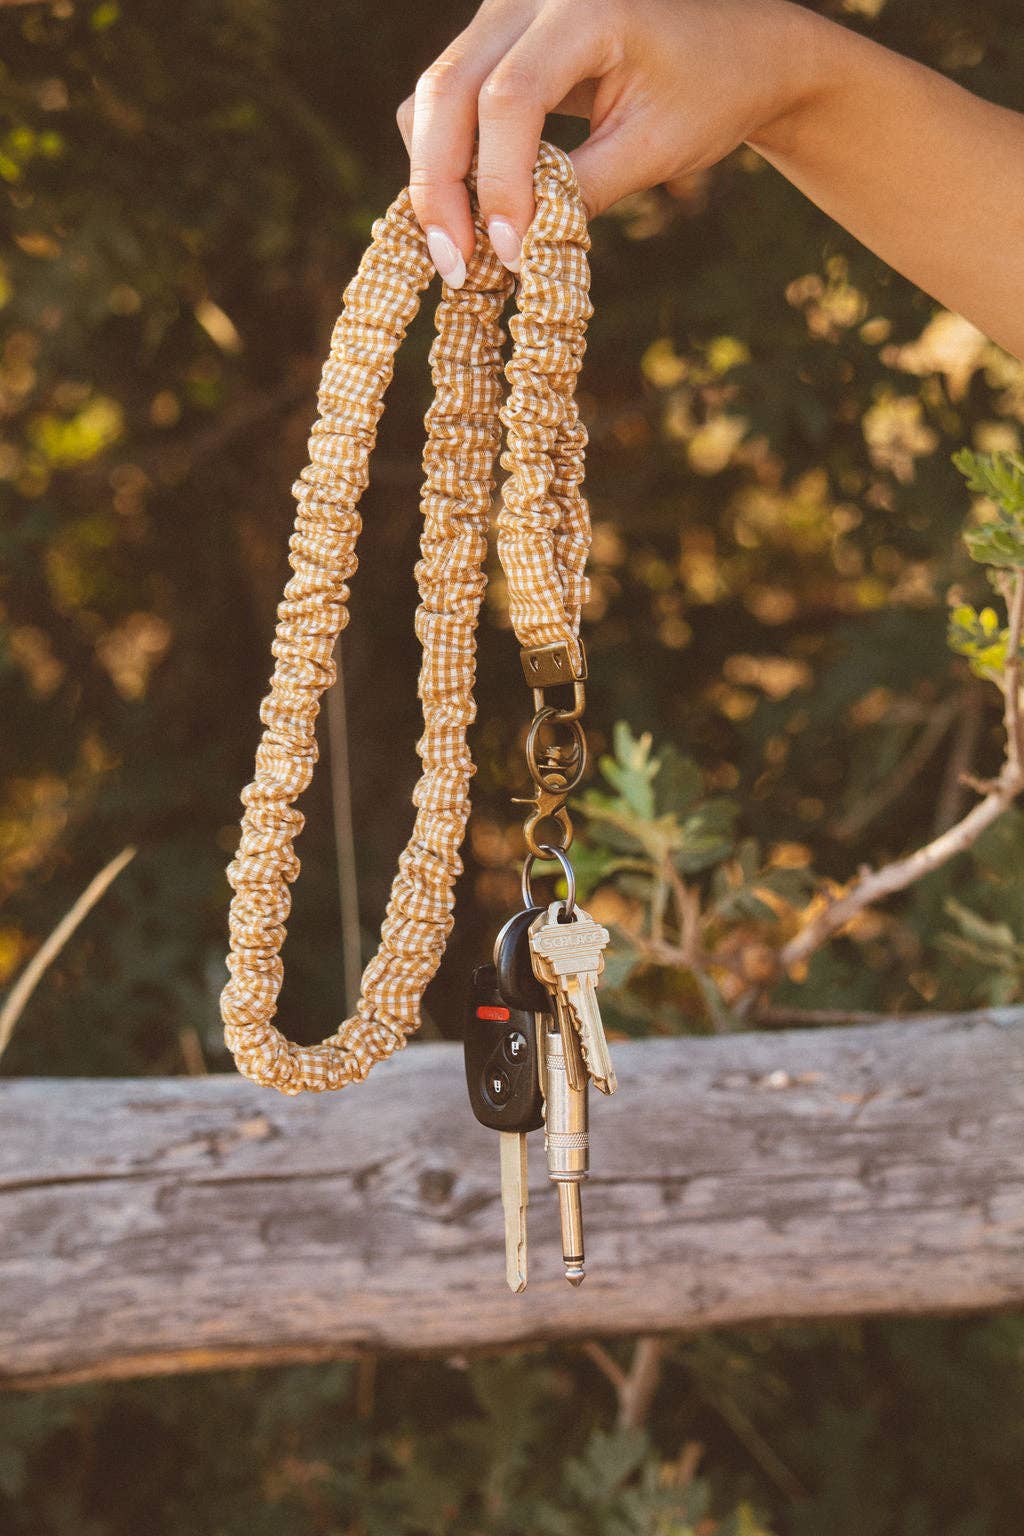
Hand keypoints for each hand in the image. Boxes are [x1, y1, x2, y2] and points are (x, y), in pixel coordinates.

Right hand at [396, 0, 814, 284]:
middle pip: (447, 90)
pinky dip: (449, 157)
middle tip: (455, 266)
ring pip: (433, 95)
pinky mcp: (496, 37)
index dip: (500, 183)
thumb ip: (582, 191)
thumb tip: (512, 247)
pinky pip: (447, 97)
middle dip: (439, 186)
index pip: (509, 98)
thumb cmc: (707, 93)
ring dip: (436, 176)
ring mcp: (504, 10)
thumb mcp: (651, 149)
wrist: (734, 48)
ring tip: (462, 250)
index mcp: (584, 6)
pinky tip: (472, 212)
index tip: (508, 252)